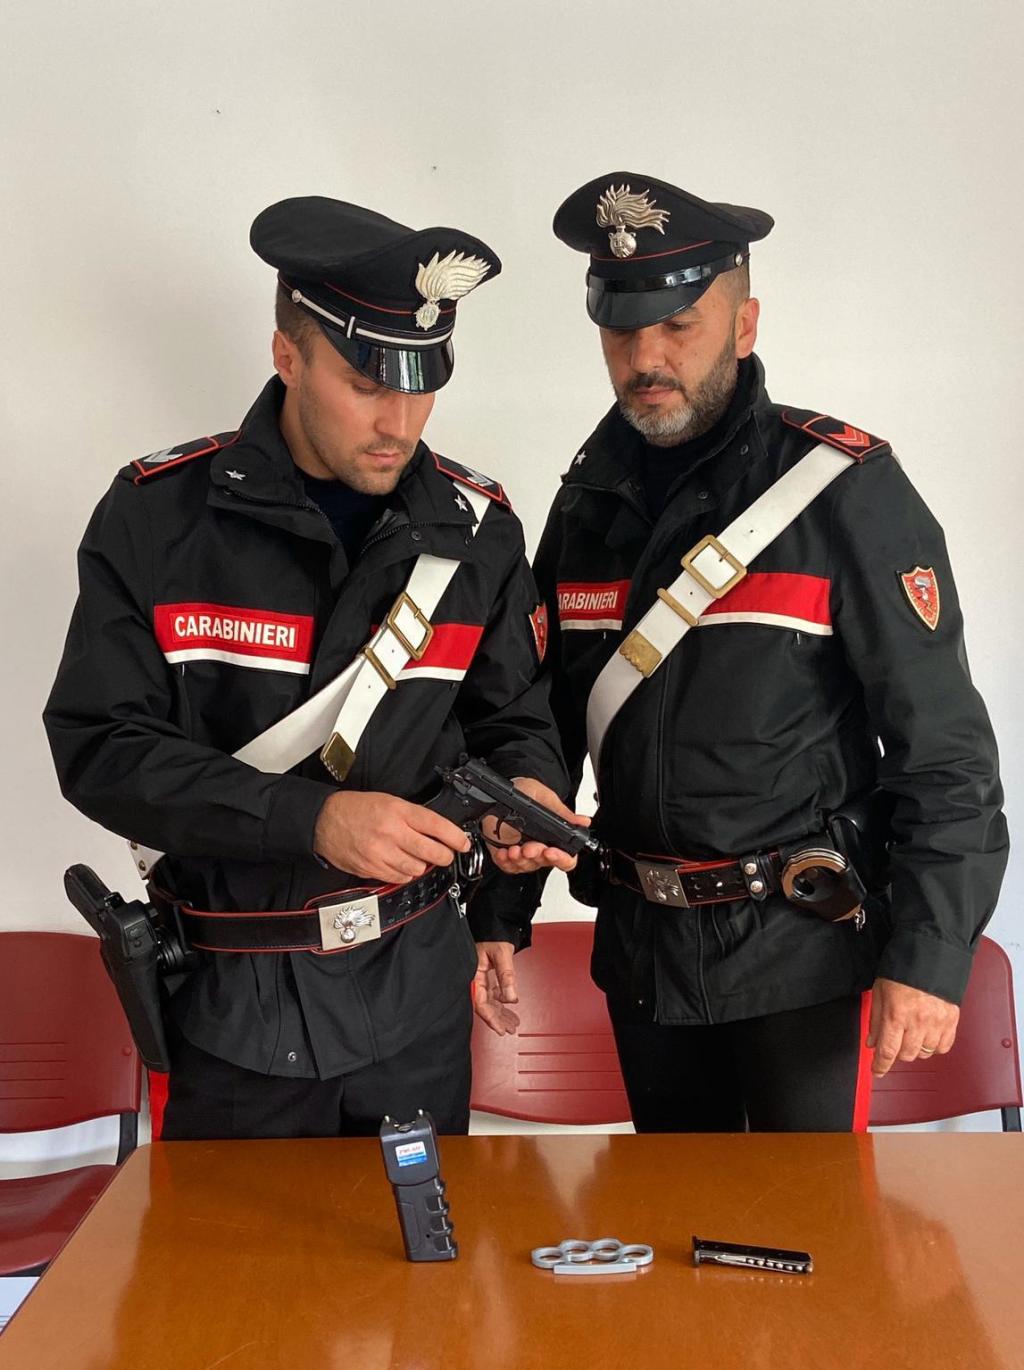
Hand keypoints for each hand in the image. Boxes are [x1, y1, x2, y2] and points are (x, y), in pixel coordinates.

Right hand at [314, 791, 469, 884]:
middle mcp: (391, 832)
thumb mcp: (389, 802)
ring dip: (423, 865)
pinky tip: (401, 864)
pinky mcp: (371, 868)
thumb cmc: (357, 809)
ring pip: (417, 869)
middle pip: (431, 852)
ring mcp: (380, 853)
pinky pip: (399, 877)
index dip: (454, 836)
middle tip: (446, 854)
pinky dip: (405, 873)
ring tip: (418, 857)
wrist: (324, 821)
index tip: (463, 843)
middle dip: (444, 856)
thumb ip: (412, 816)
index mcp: (397, 811)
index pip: (435, 825)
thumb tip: (437, 832)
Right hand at [473, 940, 519, 1034]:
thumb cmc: (492, 935)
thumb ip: (507, 976)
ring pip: (489, 1001)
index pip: (480, 1002)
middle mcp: (475, 978)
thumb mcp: (502, 954)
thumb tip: (511, 997)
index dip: (490, 1018)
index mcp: (474, 974)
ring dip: (500, 1013)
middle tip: (509, 1030)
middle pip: (485, 1005)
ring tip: (512, 1024)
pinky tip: (508, 1009)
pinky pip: (492, 994)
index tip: (500, 1029)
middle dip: (497, 1019)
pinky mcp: (485, 977)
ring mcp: (480, 978)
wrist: (492, 924)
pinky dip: (501, 1003)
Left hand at [483, 777, 590, 874]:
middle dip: (536, 856)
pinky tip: (503, 853)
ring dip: (520, 860)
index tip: (551, 851)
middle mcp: (540, 847)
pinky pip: (507, 866)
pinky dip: (504, 862)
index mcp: (554, 836)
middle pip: (544, 863)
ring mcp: (523, 852)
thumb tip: (583, 821)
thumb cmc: (525, 792)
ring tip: (514, 849)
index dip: (561, 858)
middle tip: (529, 848)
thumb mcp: (545, 797)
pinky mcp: (505, 854)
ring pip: (526, 867)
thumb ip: (562, 812)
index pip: (566, 858)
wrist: (502, 790)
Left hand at [866, 977, 959, 1076]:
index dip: (881, 1066)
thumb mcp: (880, 991)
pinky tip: (928, 1035)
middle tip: (895, 1040)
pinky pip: (943, 1047)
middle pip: (906, 1055)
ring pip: (925, 1053)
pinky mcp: (952, 1020)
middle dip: (897, 1052)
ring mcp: (937, 1022)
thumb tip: (872, 1042)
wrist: (929, 955)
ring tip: (912, 1034)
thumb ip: (875, 1019)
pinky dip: (934, 1046)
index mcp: (896, 1014)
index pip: (887, 1051)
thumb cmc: (902, 969)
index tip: (877, 1071)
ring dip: (915, 1049)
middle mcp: (918, 1021)